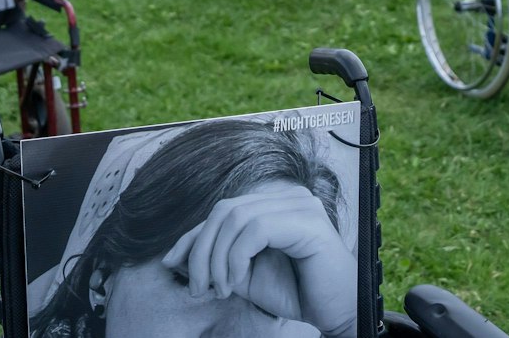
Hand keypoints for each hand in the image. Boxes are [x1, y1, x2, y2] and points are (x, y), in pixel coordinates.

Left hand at [161, 184, 357, 337]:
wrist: (337, 312)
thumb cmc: (296, 292)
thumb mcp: (243, 275)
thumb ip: (216, 259)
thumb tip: (176, 255)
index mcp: (272, 203)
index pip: (221, 211)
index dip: (192, 236)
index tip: (171, 263)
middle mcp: (287, 196)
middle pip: (223, 210)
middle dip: (201, 250)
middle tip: (199, 288)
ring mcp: (299, 204)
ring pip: (234, 217)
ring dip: (217, 258)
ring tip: (219, 289)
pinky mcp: (307, 220)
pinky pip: (254, 229)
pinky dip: (236, 257)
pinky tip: (236, 281)